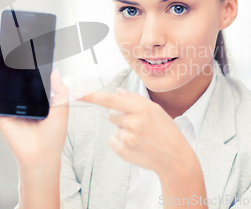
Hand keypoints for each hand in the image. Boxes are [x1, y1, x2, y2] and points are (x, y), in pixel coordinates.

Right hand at [0, 35, 68, 169]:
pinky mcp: (0, 115)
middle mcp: (20, 97)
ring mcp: (9, 105)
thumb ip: (60, 89)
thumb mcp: (62, 108)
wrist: (43, 156)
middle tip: (3, 40)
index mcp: (34, 94)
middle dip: (6, 57)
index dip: (24, 58)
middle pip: (10, 74)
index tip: (23, 42)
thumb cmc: (54, 134)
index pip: (27, 72)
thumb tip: (55, 71)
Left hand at [73, 87, 194, 177]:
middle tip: (139, 125)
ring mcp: (127, 138)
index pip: (110, 100)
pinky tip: (136, 146)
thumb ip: (135, 99)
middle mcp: (132, 122)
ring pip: (114, 128)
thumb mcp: (156, 110)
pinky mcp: (124, 151)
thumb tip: (118, 92)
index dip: (91, 96)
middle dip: (121, 118)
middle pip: (111, 114)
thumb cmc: (167, 132)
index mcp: (140, 108)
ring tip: (141, 137)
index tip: (76, 93)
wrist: (175, 158)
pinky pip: (113, 141)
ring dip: (123, 131)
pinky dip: (121, 143)